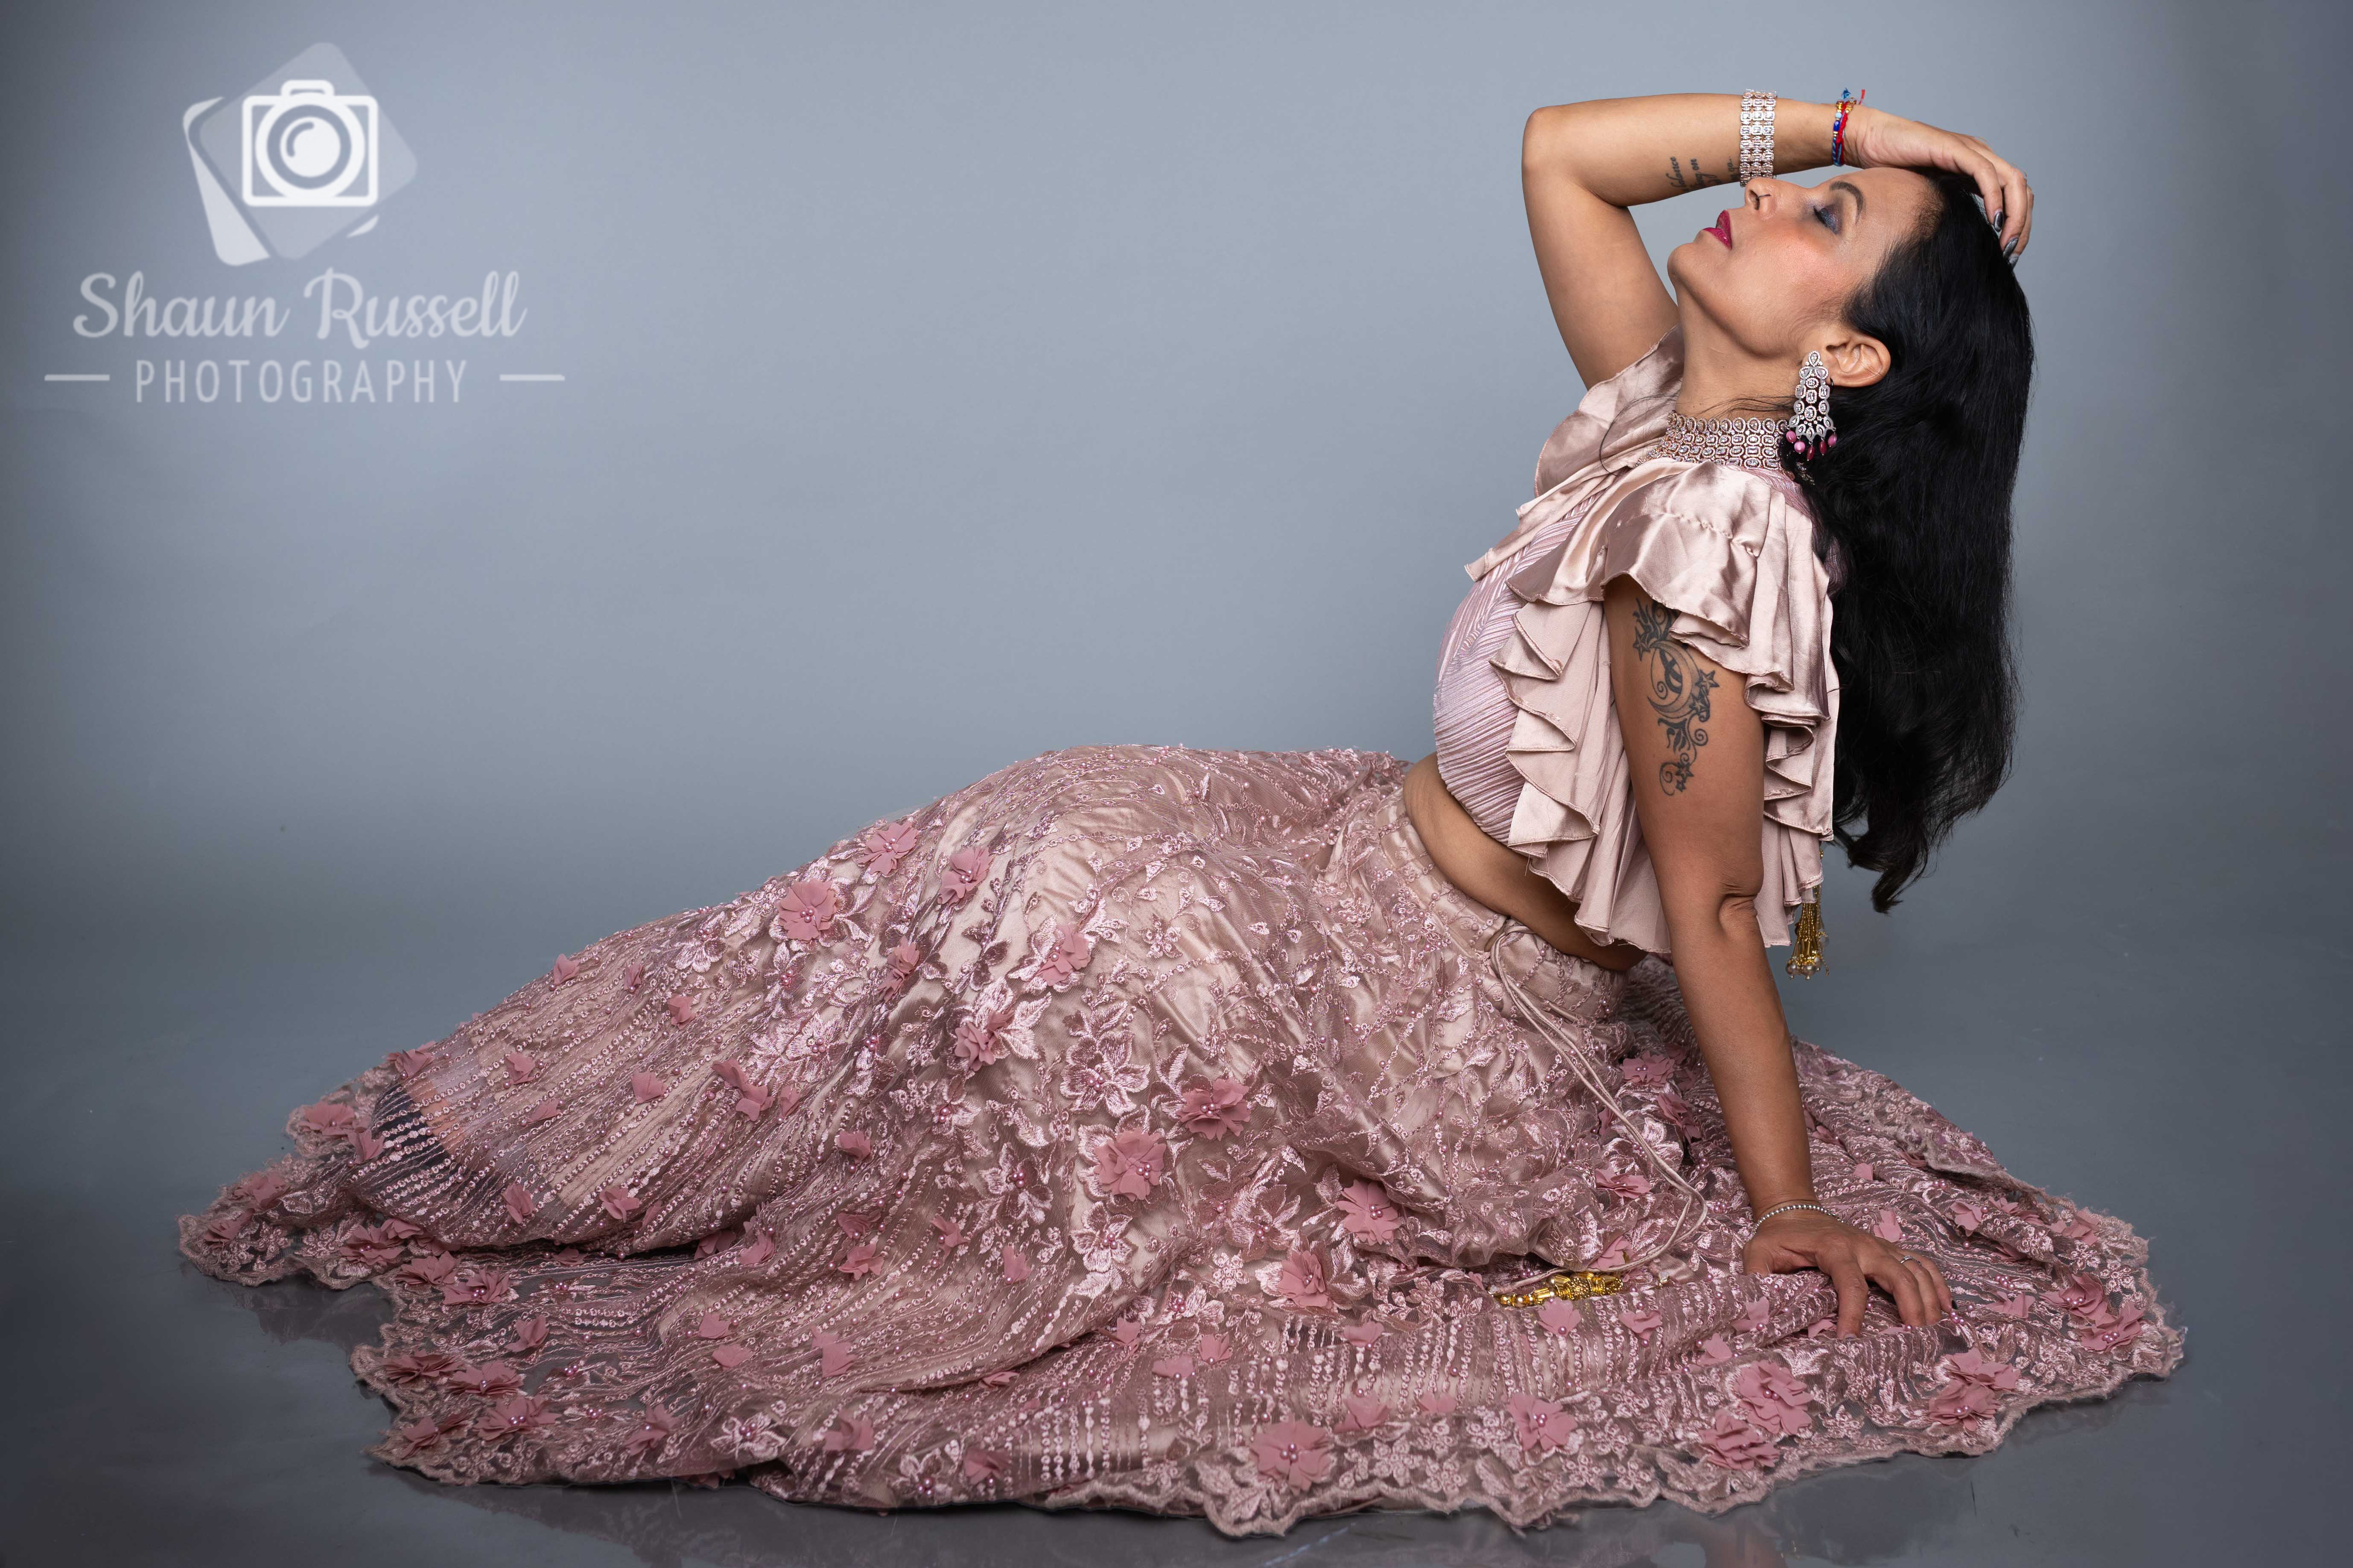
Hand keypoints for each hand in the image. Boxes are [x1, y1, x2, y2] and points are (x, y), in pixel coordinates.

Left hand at [1742, 1206, 1952, 1334]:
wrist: (1793, 1210)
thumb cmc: (1777, 1238)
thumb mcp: (1757, 1254)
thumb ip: (1758, 1279)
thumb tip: (1761, 1312)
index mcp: (1834, 1247)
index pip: (1850, 1284)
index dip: (1852, 1314)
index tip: (1850, 1341)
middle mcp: (1863, 1245)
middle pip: (1898, 1274)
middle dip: (1911, 1306)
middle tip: (1916, 1337)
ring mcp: (1880, 1246)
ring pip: (1915, 1268)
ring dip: (1929, 1297)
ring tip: (1935, 1329)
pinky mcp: (1888, 1250)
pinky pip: (1921, 1262)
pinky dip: (1937, 1282)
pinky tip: (1946, 1306)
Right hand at [1841, 106, 2033, 259]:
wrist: (1869, 141)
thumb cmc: (1890, 169)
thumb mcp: (1928, 196)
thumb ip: (1947, 209)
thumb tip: (1959, 240)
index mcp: (1977, 168)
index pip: (2014, 195)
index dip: (2018, 224)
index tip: (2007, 253)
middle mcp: (1981, 155)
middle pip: (2021, 189)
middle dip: (2022, 224)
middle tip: (2010, 254)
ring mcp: (1971, 150)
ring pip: (2012, 180)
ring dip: (2015, 215)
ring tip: (2004, 243)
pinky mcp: (1955, 148)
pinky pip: (1985, 173)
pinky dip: (1995, 198)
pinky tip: (1992, 222)